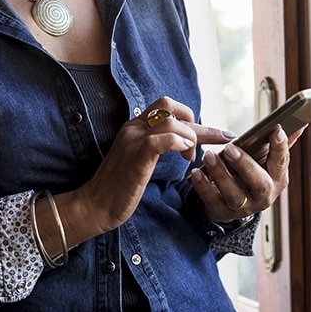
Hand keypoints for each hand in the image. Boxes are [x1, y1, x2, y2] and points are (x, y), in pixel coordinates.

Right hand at [58, 97, 236, 244]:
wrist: (94, 205)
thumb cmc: (119, 187)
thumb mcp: (140, 158)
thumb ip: (157, 145)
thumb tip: (184, 142)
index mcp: (135, 126)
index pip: (166, 106)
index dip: (191, 116)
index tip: (211, 134)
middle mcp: (133, 128)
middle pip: (171, 107)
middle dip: (199, 123)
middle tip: (216, 141)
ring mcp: (133, 142)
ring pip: (170, 121)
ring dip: (191, 137)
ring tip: (191, 158)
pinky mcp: (136, 159)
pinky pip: (160, 140)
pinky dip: (178, 143)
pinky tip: (185, 155)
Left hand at [188, 123, 306, 223]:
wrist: (233, 205)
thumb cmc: (252, 176)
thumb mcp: (267, 162)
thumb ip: (281, 145)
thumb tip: (300, 124)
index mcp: (277, 179)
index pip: (281, 162)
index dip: (280, 148)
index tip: (276, 130)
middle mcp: (263, 195)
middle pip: (258, 182)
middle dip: (245, 165)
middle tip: (230, 148)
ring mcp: (244, 207)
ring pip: (233, 194)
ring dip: (220, 174)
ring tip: (209, 155)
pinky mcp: (223, 212)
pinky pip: (212, 200)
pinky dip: (203, 186)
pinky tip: (197, 172)